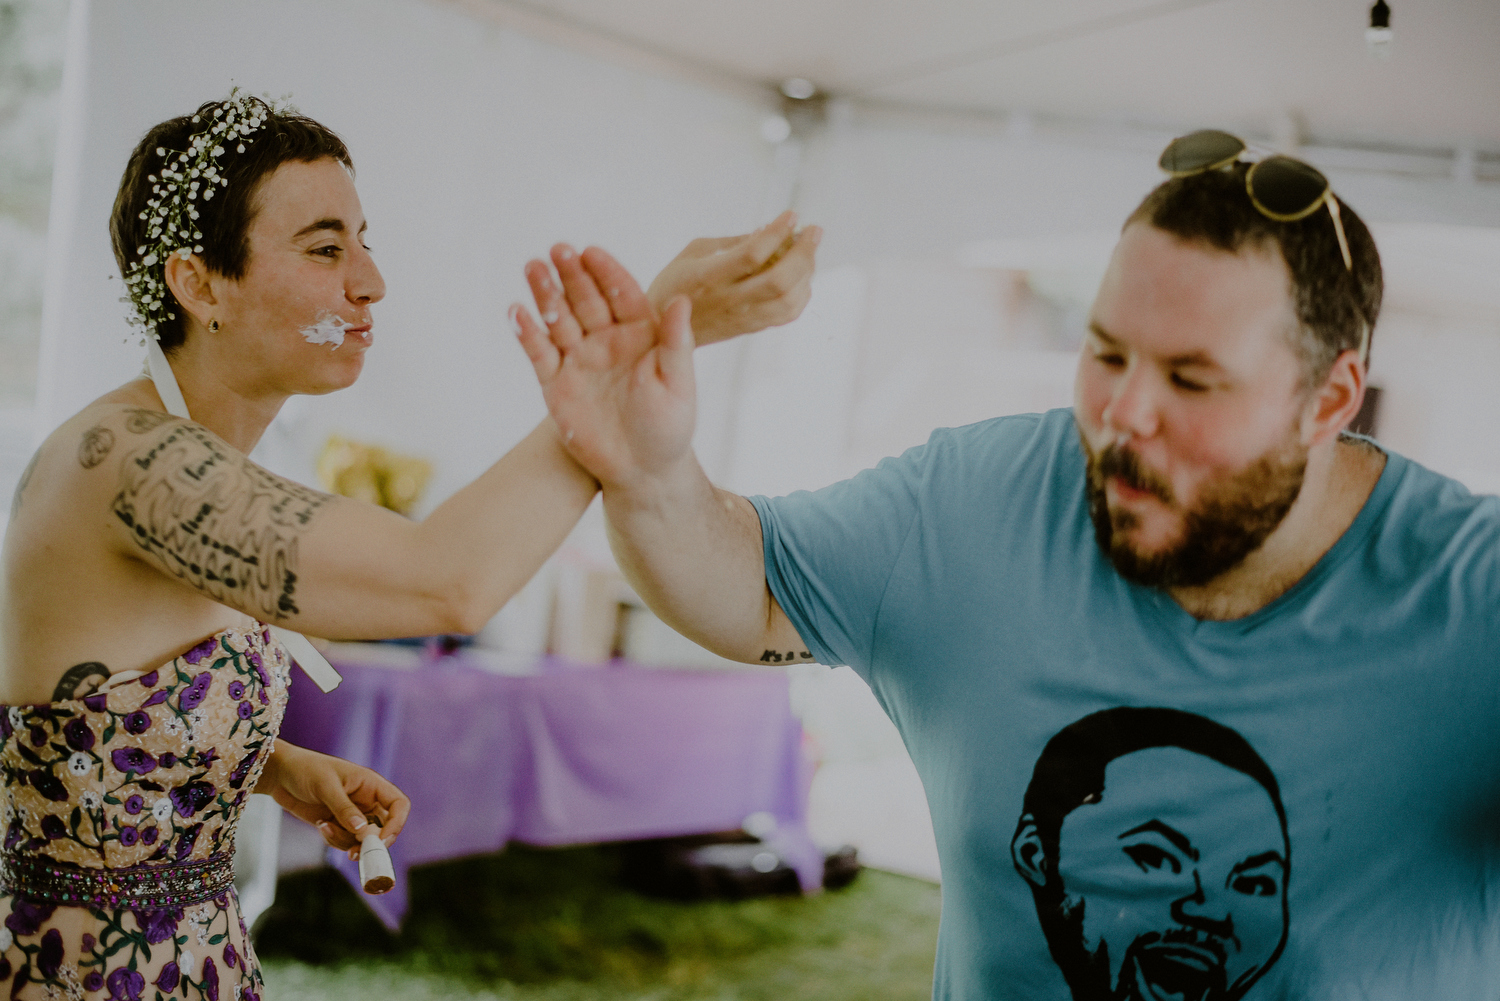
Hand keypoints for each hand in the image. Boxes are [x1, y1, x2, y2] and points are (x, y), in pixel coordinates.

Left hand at [257, 741, 409, 857]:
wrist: (279, 774)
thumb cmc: (305, 769)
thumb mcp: (326, 786)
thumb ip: (344, 809)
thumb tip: (363, 831)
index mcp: (371, 784)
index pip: (398, 805)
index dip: (396, 823)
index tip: (381, 840)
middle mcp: (366, 800)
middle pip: (383, 827)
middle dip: (371, 842)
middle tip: (355, 852)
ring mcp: (351, 814)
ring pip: (362, 839)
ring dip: (346, 841)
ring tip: (324, 827)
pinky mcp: (337, 824)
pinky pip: (344, 840)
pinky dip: (334, 839)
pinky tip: (320, 825)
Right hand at [514, 244, 695, 489]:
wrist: (641, 472)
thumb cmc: (669, 428)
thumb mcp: (678, 384)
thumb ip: (677, 343)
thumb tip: (683, 299)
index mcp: (641, 335)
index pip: (622, 294)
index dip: (606, 273)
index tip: (591, 253)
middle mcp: (607, 341)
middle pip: (586, 299)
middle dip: (572, 275)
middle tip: (557, 250)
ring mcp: (580, 360)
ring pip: (559, 318)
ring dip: (545, 293)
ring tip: (532, 267)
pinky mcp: (556, 383)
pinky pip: (539, 353)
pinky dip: (527, 333)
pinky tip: (516, 312)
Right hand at [647, 211, 819, 345]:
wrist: (663, 330)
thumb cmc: (676, 284)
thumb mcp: (694, 251)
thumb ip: (732, 242)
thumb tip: (768, 230)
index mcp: (708, 276)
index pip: (751, 254)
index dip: (777, 232)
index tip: (791, 215)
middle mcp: (728, 300)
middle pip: (779, 280)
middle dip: (804, 252)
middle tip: (813, 231)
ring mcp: (742, 318)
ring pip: (789, 300)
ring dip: (807, 272)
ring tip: (808, 251)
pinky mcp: (751, 328)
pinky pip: (787, 314)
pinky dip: (802, 293)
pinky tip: (802, 277)